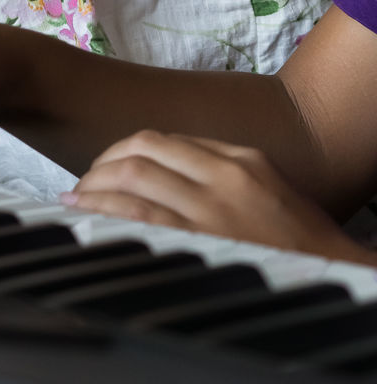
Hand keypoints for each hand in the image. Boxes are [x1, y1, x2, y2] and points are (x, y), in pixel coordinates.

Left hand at [65, 130, 372, 262]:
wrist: (342, 278)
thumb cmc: (303, 242)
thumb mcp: (266, 187)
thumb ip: (218, 171)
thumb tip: (163, 170)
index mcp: (238, 158)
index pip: (161, 141)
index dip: (121, 152)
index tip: (104, 167)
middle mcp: (222, 176)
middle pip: (140, 154)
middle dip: (102, 166)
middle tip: (83, 184)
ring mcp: (212, 210)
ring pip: (133, 181)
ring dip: (94, 188)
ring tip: (76, 200)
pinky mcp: (204, 242)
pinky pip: (141, 220)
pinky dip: (105, 214)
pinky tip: (86, 217)